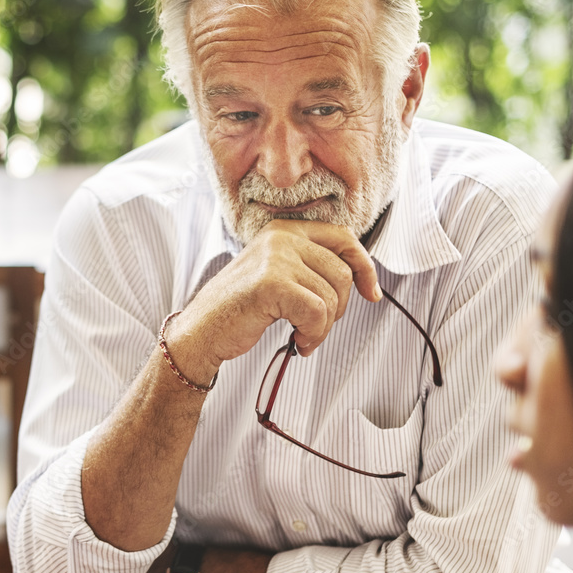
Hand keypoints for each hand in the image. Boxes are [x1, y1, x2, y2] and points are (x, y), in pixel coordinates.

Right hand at [169, 220, 381, 380]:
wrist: (202, 331)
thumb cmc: (240, 308)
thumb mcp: (279, 276)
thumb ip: (311, 268)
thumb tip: (360, 279)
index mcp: (285, 230)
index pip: (344, 238)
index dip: (364, 267)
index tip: (370, 293)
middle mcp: (281, 238)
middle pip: (342, 273)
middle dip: (338, 309)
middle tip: (316, 326)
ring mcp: (275, 258)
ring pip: (331, 297)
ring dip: (323, 328)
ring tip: (303, 336)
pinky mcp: (271, 284)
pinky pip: (317, 313)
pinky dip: (313, 335)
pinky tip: (298, 341)